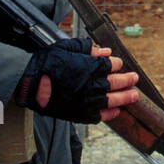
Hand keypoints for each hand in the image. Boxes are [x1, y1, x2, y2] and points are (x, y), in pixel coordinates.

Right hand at [18, 40, 138, 123]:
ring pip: (112, 100)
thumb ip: (87, 48)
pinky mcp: (79, 114)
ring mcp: (87, 101)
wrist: (29, 84)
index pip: (110, 65)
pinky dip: (109, 114)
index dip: (116, 64)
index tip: (117, 63)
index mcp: (90, 67)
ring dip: (125, 98)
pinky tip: (116, 111)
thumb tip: (105, 51)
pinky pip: (99, 116)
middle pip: (116, 82)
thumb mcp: (66, 47)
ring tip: (134, 96)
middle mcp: (92, 84)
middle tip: (134, 79)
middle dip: (127, 80)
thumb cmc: (46, 63)